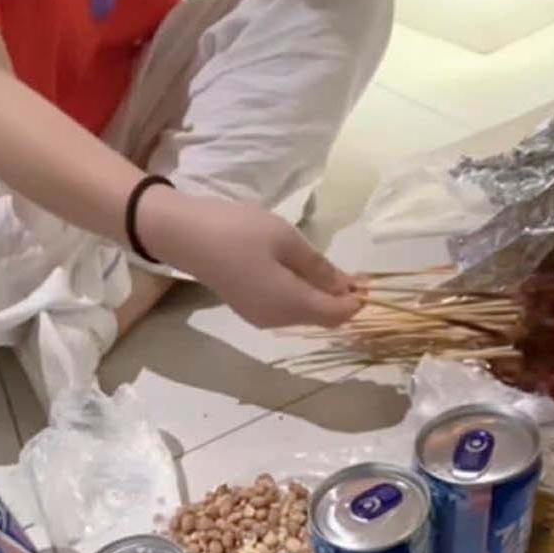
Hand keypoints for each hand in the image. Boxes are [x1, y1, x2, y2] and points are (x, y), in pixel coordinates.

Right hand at [139, 190, 361, 328]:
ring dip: (321, 298)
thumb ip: (319, 267)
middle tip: (354, 273)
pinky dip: (301, 296)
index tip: (368, 280)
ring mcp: (261, 317)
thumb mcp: (286, 240)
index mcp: (291, 304)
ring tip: (328, 269)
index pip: (337, 315)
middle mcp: (278, 320)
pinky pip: (286, 309)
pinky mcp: (250, 309)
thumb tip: (346, 287)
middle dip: (341, 301)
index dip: (357, 302)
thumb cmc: (239, 232)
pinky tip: (301, 274)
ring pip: (304, 314)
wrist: (186, 236)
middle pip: (321, 318)